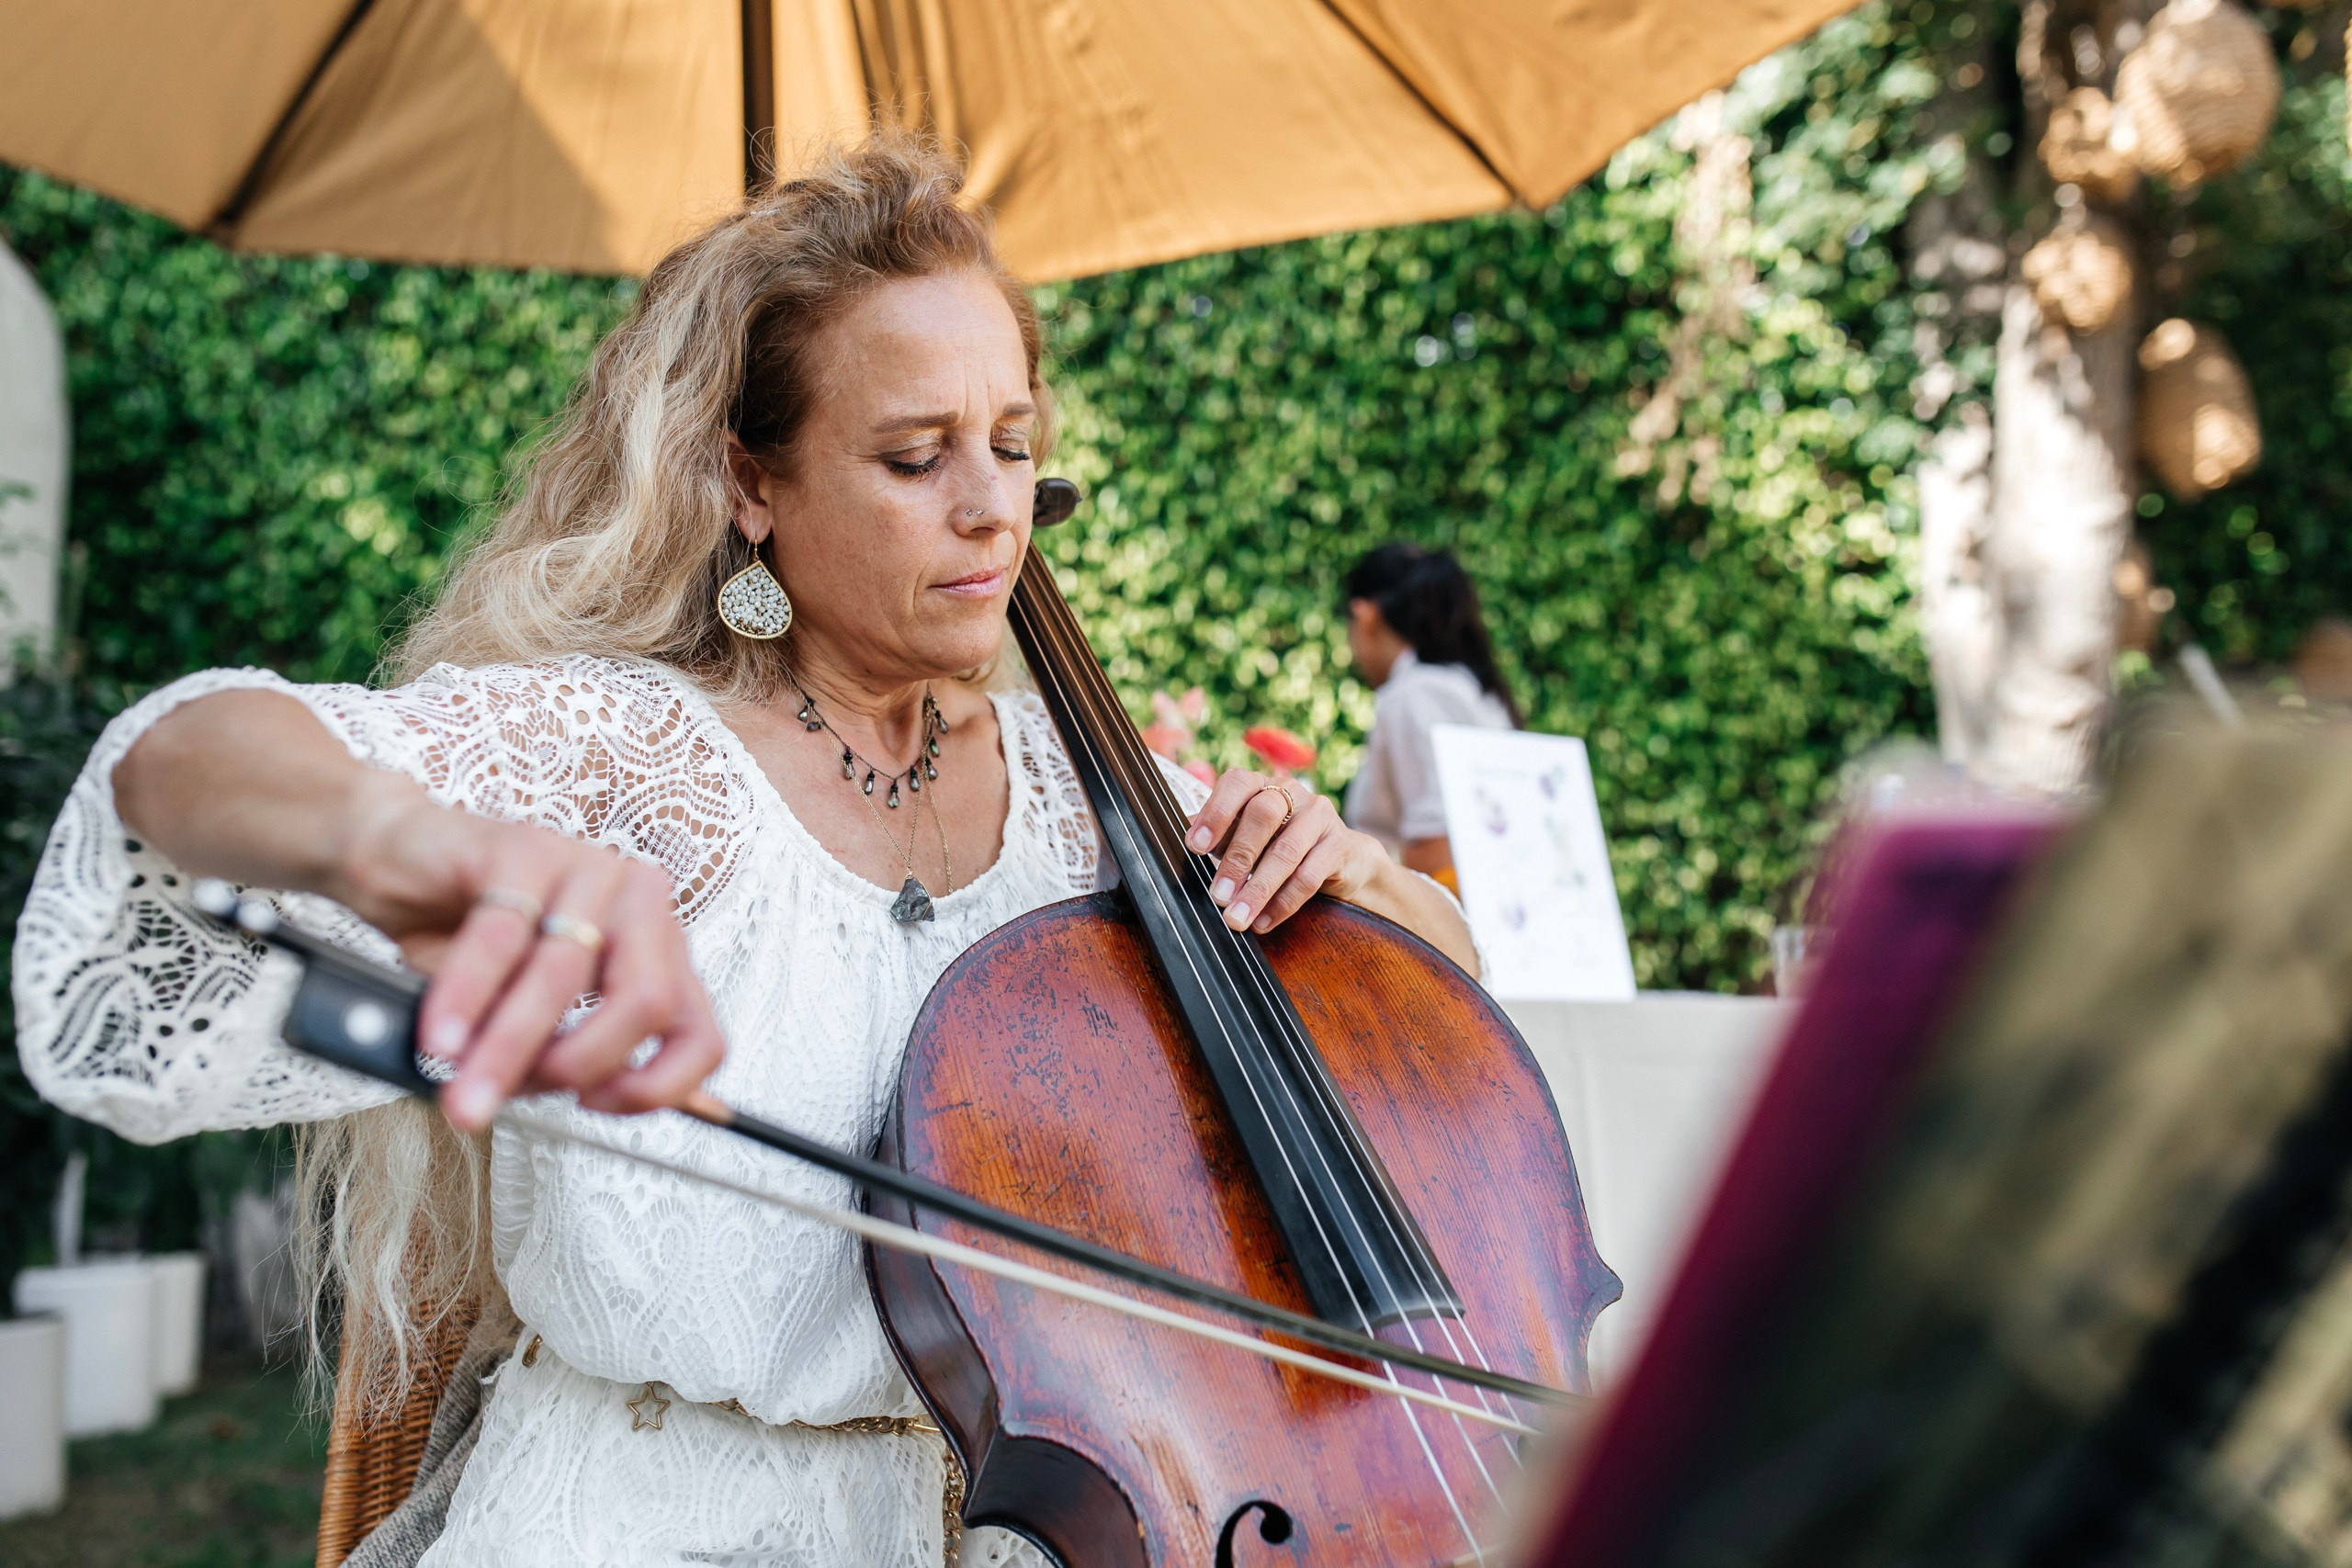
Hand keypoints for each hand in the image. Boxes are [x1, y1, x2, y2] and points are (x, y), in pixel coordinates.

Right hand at [336, 771, 724, 1131]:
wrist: (398, 862)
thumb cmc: (468, 938)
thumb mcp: (526, 1012)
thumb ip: (559, 1054)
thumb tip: (575, 1101)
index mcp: (659, 949)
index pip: (701, 1034)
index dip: (659, 1086)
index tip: (594, 1105)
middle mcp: (640, 903)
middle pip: (646, 1003)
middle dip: (573, 1066)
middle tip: (509, 1097)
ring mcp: (589, 866)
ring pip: (566, 976)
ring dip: (506, 1048)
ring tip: (461, 1091)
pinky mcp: (526, 846)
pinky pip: (500, 940)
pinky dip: (465, 999)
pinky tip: (440, 1038)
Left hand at [1182, 770, 1388, 934]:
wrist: (1340, 857)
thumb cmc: (1278, 843)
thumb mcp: (1245, 835)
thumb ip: (1217, 835)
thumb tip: (1178, 842)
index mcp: (1261, 785)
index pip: (1236, 784)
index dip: (1215, 812)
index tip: (1194, 846)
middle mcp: (1291, 792)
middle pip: (1263, 814)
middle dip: (1237, 857)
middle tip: (1217, 895)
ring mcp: (1319, 816)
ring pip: (1287, 850)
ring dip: (1258, 888)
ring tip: (1237, 918)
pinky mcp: (1338, 845)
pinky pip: (1309, 876)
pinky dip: (1282, 903)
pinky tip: (1263, 922)